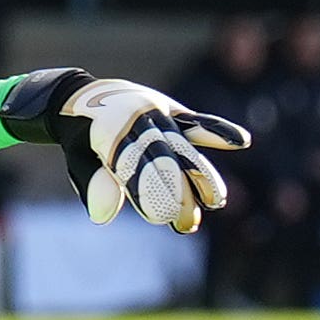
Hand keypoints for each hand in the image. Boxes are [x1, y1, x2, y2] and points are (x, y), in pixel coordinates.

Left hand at [6, 70, 250, 234]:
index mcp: (109, 128)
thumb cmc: (81, 138)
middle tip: (188, 223)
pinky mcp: (173, 112)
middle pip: (163, 157)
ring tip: (216, 201)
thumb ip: (94, 183)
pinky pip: (197, 122)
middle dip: (178, 190)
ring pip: (183, 145)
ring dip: (201, 174)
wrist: (83, 96)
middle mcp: (137, 116)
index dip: (147, 190)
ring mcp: (157, 112)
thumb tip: (103, 216)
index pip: (131, 164)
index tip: (163, 216)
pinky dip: (218, 131)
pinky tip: (241, 141)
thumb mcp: (78, 159)